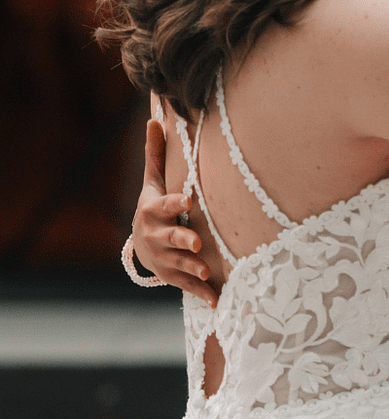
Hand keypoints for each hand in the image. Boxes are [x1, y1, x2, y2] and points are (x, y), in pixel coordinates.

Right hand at [133, 118, 216, 306]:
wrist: (141, 244)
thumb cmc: (154, 205)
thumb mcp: (153, 180)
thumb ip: (156, 153)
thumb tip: (154, 117)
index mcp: (153, 211)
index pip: (164, 205)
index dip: (174, 202)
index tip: (188, 197)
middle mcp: (157, 237)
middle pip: (170, 238)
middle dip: (182, 240)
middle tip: (196, 242)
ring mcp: (164, 259)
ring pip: (179, 264)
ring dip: (193, 269)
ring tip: (208, 271)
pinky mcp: (173, 276)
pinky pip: (188, 286)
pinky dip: (202, 294)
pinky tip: (217, 301)